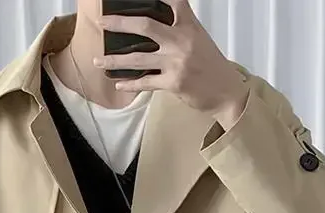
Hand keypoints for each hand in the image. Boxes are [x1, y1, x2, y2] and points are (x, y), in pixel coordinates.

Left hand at [95, 0, 249, 128]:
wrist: (226, 91)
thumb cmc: (210, 65)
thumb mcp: (198, 39)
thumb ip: (178, 29)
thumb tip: (151, 27)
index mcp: (188, 25)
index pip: (172, 1)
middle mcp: (181, 40)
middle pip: (145, 26)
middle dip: (120, 23)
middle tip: (102, 22)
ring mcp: (177, 62)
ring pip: (138, 58)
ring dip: (115, 61)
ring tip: (98, 61)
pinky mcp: (174, 82)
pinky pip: (146, 82)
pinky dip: (130, 84)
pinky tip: (118, 84)